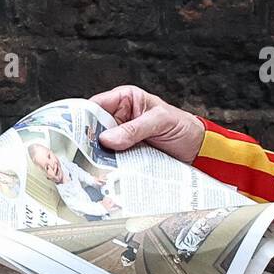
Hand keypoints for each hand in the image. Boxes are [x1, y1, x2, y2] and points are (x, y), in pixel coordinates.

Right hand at [90, 85, 204, 163]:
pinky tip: (104, 173)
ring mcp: (122, 138)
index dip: (82, 118)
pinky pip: (112, 160)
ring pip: (100, 146)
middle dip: (88, 141)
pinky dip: (108, 166)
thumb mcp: (161, 121)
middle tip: (81, 154)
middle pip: (93, 128)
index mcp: (125, 99)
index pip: (95, 105)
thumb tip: (108, 139)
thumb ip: (135, 128)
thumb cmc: (182, 127)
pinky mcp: (126, 155)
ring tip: (91, 166)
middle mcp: (120, 117)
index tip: (75, 132)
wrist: (198, 149)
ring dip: (97, 156)